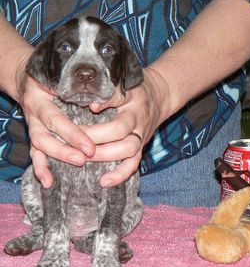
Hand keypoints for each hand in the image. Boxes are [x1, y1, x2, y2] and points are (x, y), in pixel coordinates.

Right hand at [19, 74, 94, 187]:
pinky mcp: (37, 135)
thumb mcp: (68, 75)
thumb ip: (83, 88)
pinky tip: (49, 182)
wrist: (34, 78)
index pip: (56, 120)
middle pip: (45, 136)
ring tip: (76, 165)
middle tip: (85, 158)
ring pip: (39, 147)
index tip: (90, 147)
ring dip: (56, 159)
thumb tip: (99, 105)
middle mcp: (35, 113)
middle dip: (65, 150)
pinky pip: (36, 154)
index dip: (72, 135)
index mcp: (41, 97)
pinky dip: (41, 169)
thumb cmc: (57, 75)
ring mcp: (34, 126)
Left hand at [83, 68, 166, 186]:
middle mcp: (138, 121)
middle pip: (120, 133)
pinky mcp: (140, 149)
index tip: (85, 111)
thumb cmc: (136, 90)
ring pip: (128, 152)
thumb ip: (110, 94)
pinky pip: (133, 165)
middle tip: (72, 142)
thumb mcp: (125, 84)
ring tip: (83, 160)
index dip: (103, 105)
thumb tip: (92, 105)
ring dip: (104, 157)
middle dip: (95, 140)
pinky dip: (120, 175)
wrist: (159, 98)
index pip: (118, 103)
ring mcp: (141, 137)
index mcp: (133, 102)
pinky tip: (104, 182)